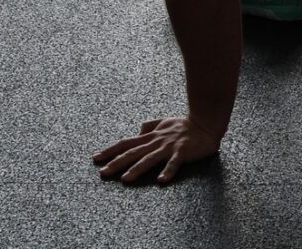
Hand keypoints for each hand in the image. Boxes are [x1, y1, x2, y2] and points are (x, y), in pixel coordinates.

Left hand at [92, 117, 220, 184]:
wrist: (206, 123)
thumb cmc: (185, 124)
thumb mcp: (164, 121)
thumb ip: (150, 126)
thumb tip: (138, 129)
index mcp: (151, 136)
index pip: (126, 143)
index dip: (110, 150)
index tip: (95, 158)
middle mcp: (156, 142)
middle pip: (133, 153)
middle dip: (116, 163)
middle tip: (102, 173)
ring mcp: (169, 147)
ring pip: (149, 159)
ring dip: (137, 169)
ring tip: (125, 179)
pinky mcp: (182, 152)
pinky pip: (174, 163)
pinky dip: (167, 171)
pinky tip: (161, 181)